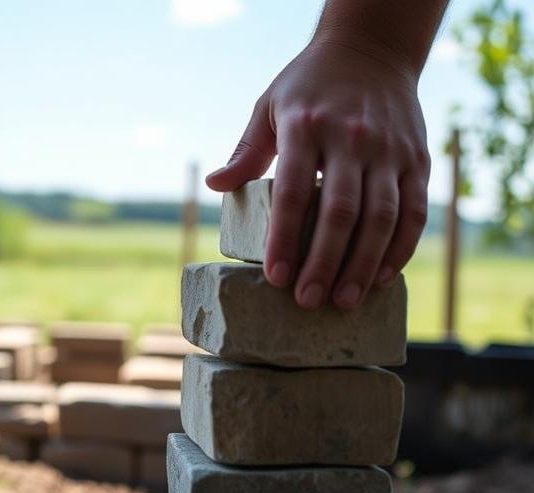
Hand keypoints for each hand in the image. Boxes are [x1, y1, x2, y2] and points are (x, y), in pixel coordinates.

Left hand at [207, 37, 430, 309]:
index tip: (276, 276)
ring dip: (362, 265)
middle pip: (340, 212)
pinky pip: (413, 211)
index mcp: (307, 128)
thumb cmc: (308, 87)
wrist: (371, 49)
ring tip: (343, 301)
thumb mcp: (268, 108)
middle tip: (307, 301)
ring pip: (382, 217)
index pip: (294, 192)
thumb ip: (245, 151)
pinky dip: (400, 249)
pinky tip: (380, 279)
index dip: (284, 238)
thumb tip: (215, 184)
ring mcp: (389, 150)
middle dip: (324, 263)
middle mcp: (352, 139)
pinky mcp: (418, 159)